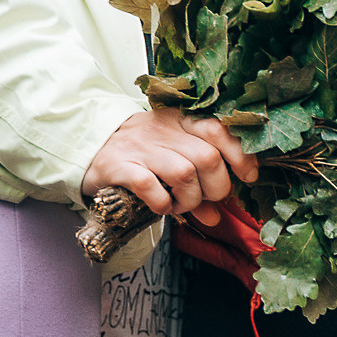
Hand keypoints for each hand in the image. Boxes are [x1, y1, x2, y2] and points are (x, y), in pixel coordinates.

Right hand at [80, 108, 259, 227]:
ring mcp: (140, 147)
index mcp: (180, 121)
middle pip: (207, 157)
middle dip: (215, 187)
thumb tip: (217, 215)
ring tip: (181, 205)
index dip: (239, 155)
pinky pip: (151, 186)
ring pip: (184, 173)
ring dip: (190, 199)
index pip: (219, 129)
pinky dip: (163, 203)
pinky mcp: (119, 166)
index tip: (247, 176)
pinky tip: (161, 207)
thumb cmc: (139, 154)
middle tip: (205, 200)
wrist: (88, 147)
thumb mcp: (171, 156)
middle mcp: (163, 130)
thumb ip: (197, 182)